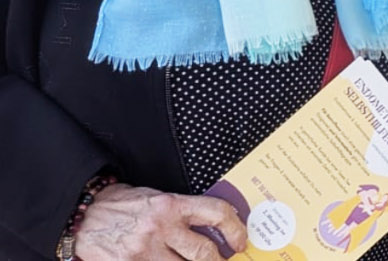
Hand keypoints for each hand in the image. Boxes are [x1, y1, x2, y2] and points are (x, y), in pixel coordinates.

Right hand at [72, 183, 246, 260]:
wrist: (84, 216)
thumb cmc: (123, 205)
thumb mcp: (157, 198)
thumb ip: (183, 211)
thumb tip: (213, 226)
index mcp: (171, 205)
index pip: (216, 214)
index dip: (235, 229)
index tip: (240, 240)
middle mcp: (161, 227)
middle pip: (204, 252)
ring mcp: (145, 250)